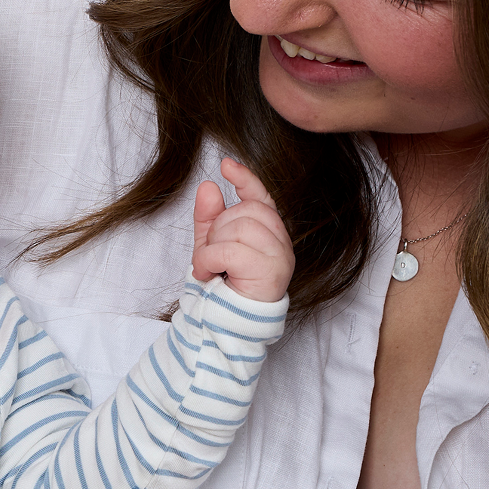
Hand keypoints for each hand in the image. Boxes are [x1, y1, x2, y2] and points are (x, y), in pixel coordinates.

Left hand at [192, 157, 293, 301]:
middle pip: (246, 210)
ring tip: (209, 266)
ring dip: (212, 246)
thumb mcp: (210, 245)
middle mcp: (280, 241)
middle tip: (211, 254)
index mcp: (269, 233)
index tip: (226, 165)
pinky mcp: (272, 270)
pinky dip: (209, 259)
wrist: (229, 322)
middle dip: (218, 228)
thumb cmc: (224, 285)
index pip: (262, 197)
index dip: (246, 179)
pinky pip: (230, 250)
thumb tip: (208, 186)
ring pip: (239, 227)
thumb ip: (209, 218)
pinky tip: (208, 273)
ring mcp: (280, 255)